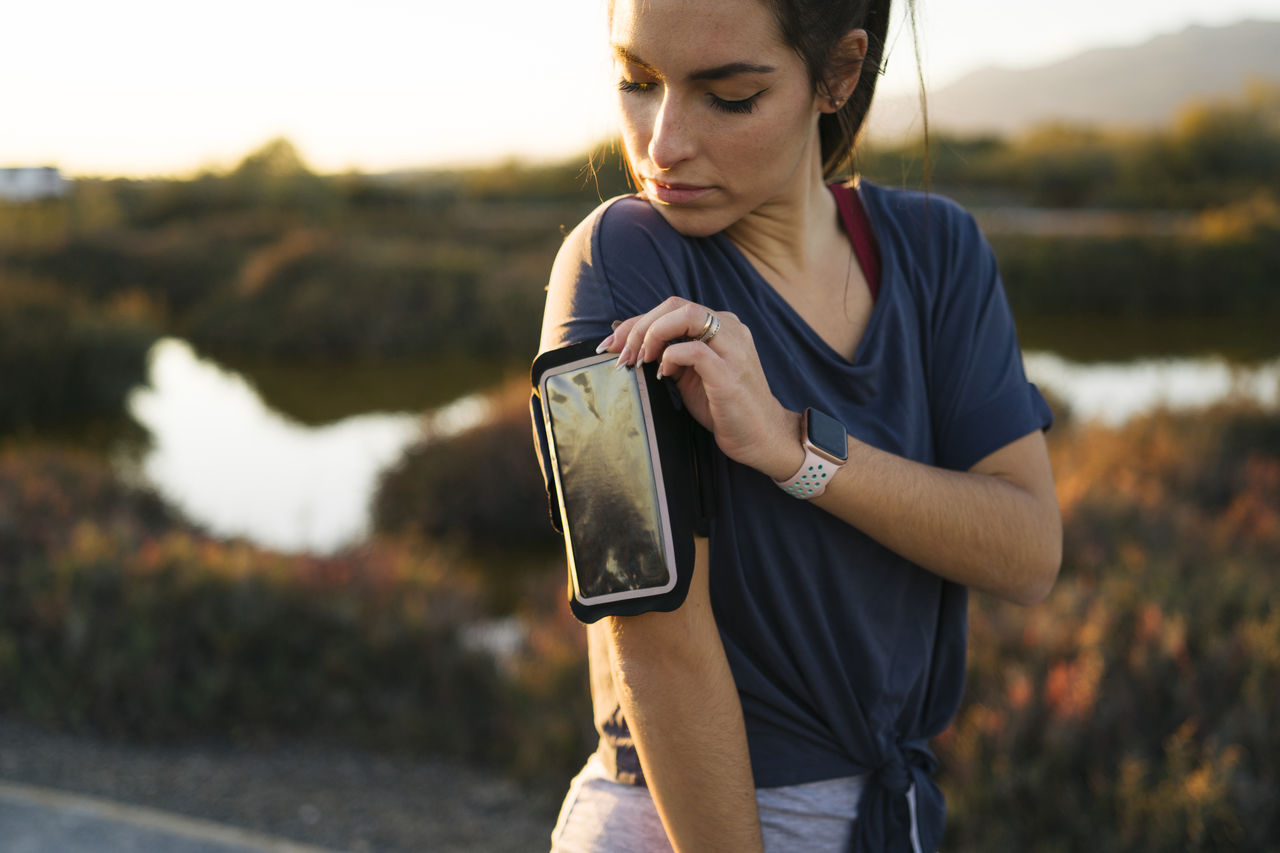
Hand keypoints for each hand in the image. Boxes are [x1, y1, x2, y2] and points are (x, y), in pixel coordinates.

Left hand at [599, 297, 801, 479]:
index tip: (612, 343)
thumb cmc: (722, 407)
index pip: (673, 308)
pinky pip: (695, 350)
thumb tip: (628, 345)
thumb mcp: (690, 375)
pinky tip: (663, 373)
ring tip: (639, 360)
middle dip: (639, 326)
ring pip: (687, 316)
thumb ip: (668, 355)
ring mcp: (733, 349)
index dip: (637, 321)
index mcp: (721, 325)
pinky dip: (671, 357)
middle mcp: (730, 329)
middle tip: (620, 353)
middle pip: (676, 305)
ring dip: (653, 334)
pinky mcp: (730, 374)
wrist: (760, 437)